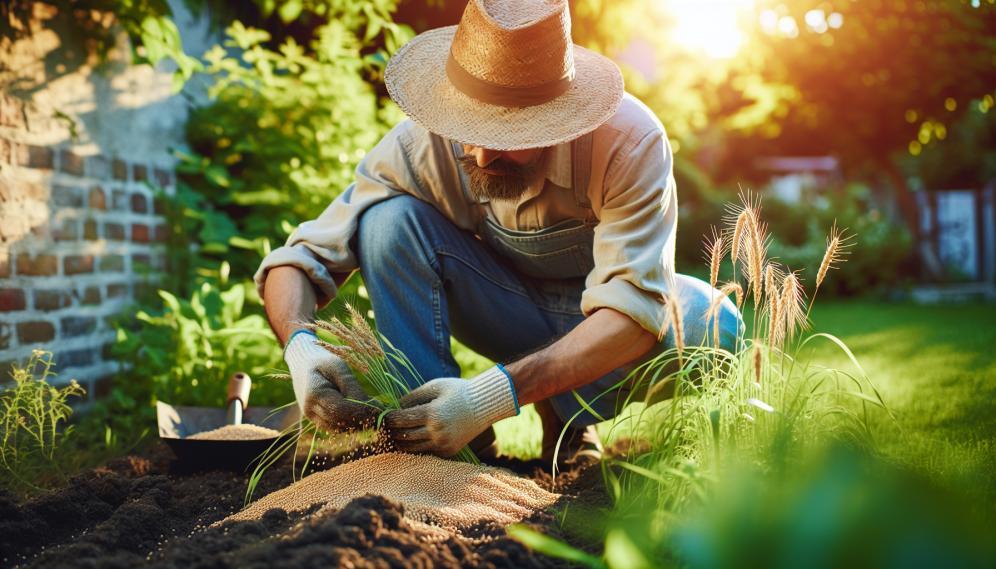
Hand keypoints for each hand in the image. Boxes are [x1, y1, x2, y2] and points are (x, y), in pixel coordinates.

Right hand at [284, 332, 378, 430]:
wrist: (303, 362)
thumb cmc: (324, 360)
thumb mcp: (340, 367)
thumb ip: (352, 388)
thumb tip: (370, 407)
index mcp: (315, 394)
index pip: (341, 410)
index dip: (362, 412)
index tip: (380, 408)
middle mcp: (310, 409)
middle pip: (340, 422)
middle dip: (362, 419)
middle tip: (380, 410)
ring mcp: (311, 416)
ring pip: (339, 428)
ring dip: (358, 422)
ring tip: (373, 411)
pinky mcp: (316, 419)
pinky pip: (336, 426)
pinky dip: (350, 422)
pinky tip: (361, 412)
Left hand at [385, 366, 518, 456]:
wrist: (485, 406)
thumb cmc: (459, 391)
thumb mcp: (435, 386)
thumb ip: (413, 396)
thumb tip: (394, 405)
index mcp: (431, 413)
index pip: (401, 420)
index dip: (388, 419)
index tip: (382, 417)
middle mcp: (436, 431)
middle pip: (403, 436)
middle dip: (391, 432)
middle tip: (384, 428)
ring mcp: (443, 443)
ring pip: (412, 449)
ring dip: (400, 443)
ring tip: (394, 435)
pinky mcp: (448, 451)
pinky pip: (425, 452)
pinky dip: (416, 448)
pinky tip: (410, 441)